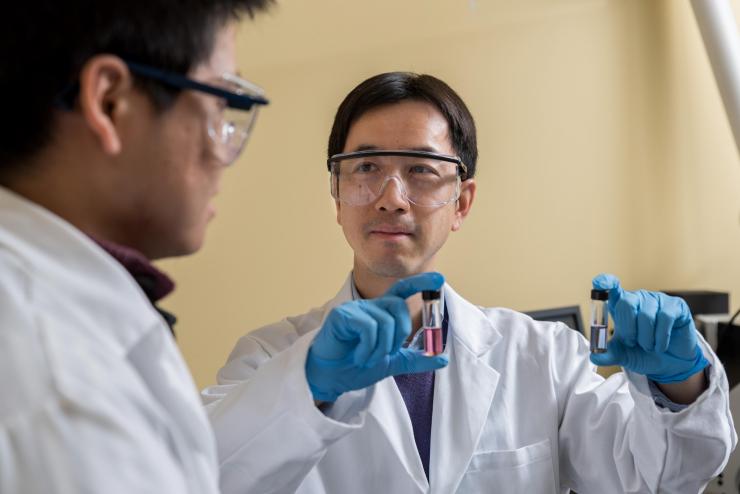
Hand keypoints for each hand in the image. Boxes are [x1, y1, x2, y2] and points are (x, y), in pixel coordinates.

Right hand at [305, 272, 448, 401]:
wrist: (332, 378)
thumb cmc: (356, 365)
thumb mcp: (392, 363)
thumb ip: (415, 359)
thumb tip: (442, 359)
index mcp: (382, 312)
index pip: (403, 290)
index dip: (421, 283)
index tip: (438, 280)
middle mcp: (370, 306)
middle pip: (399, 307)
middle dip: (399, 335)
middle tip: (385, 353)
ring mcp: (356, 309)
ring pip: (385, 321)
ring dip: (381, 348)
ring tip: (369, 358)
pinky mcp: (342, 316)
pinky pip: (369, 327)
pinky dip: (369, 348)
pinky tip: (360, 356)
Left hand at [590, 273, 708, 382]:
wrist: (670, 364)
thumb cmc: (644, 352)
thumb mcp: (623, 355)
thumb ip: (608, 355)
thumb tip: (594, 356)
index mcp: (621, 306)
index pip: (611, 288)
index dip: (605, 283)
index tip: (600, 284)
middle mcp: (638, 299)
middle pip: (626, 303)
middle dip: (628, 328)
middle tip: (633, 343)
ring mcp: (657, 300)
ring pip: (646, 315)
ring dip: (646, 338)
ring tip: (649, 347)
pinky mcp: (675, 306)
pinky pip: (665, 318)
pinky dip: (661, 337)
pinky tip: (661, 346)